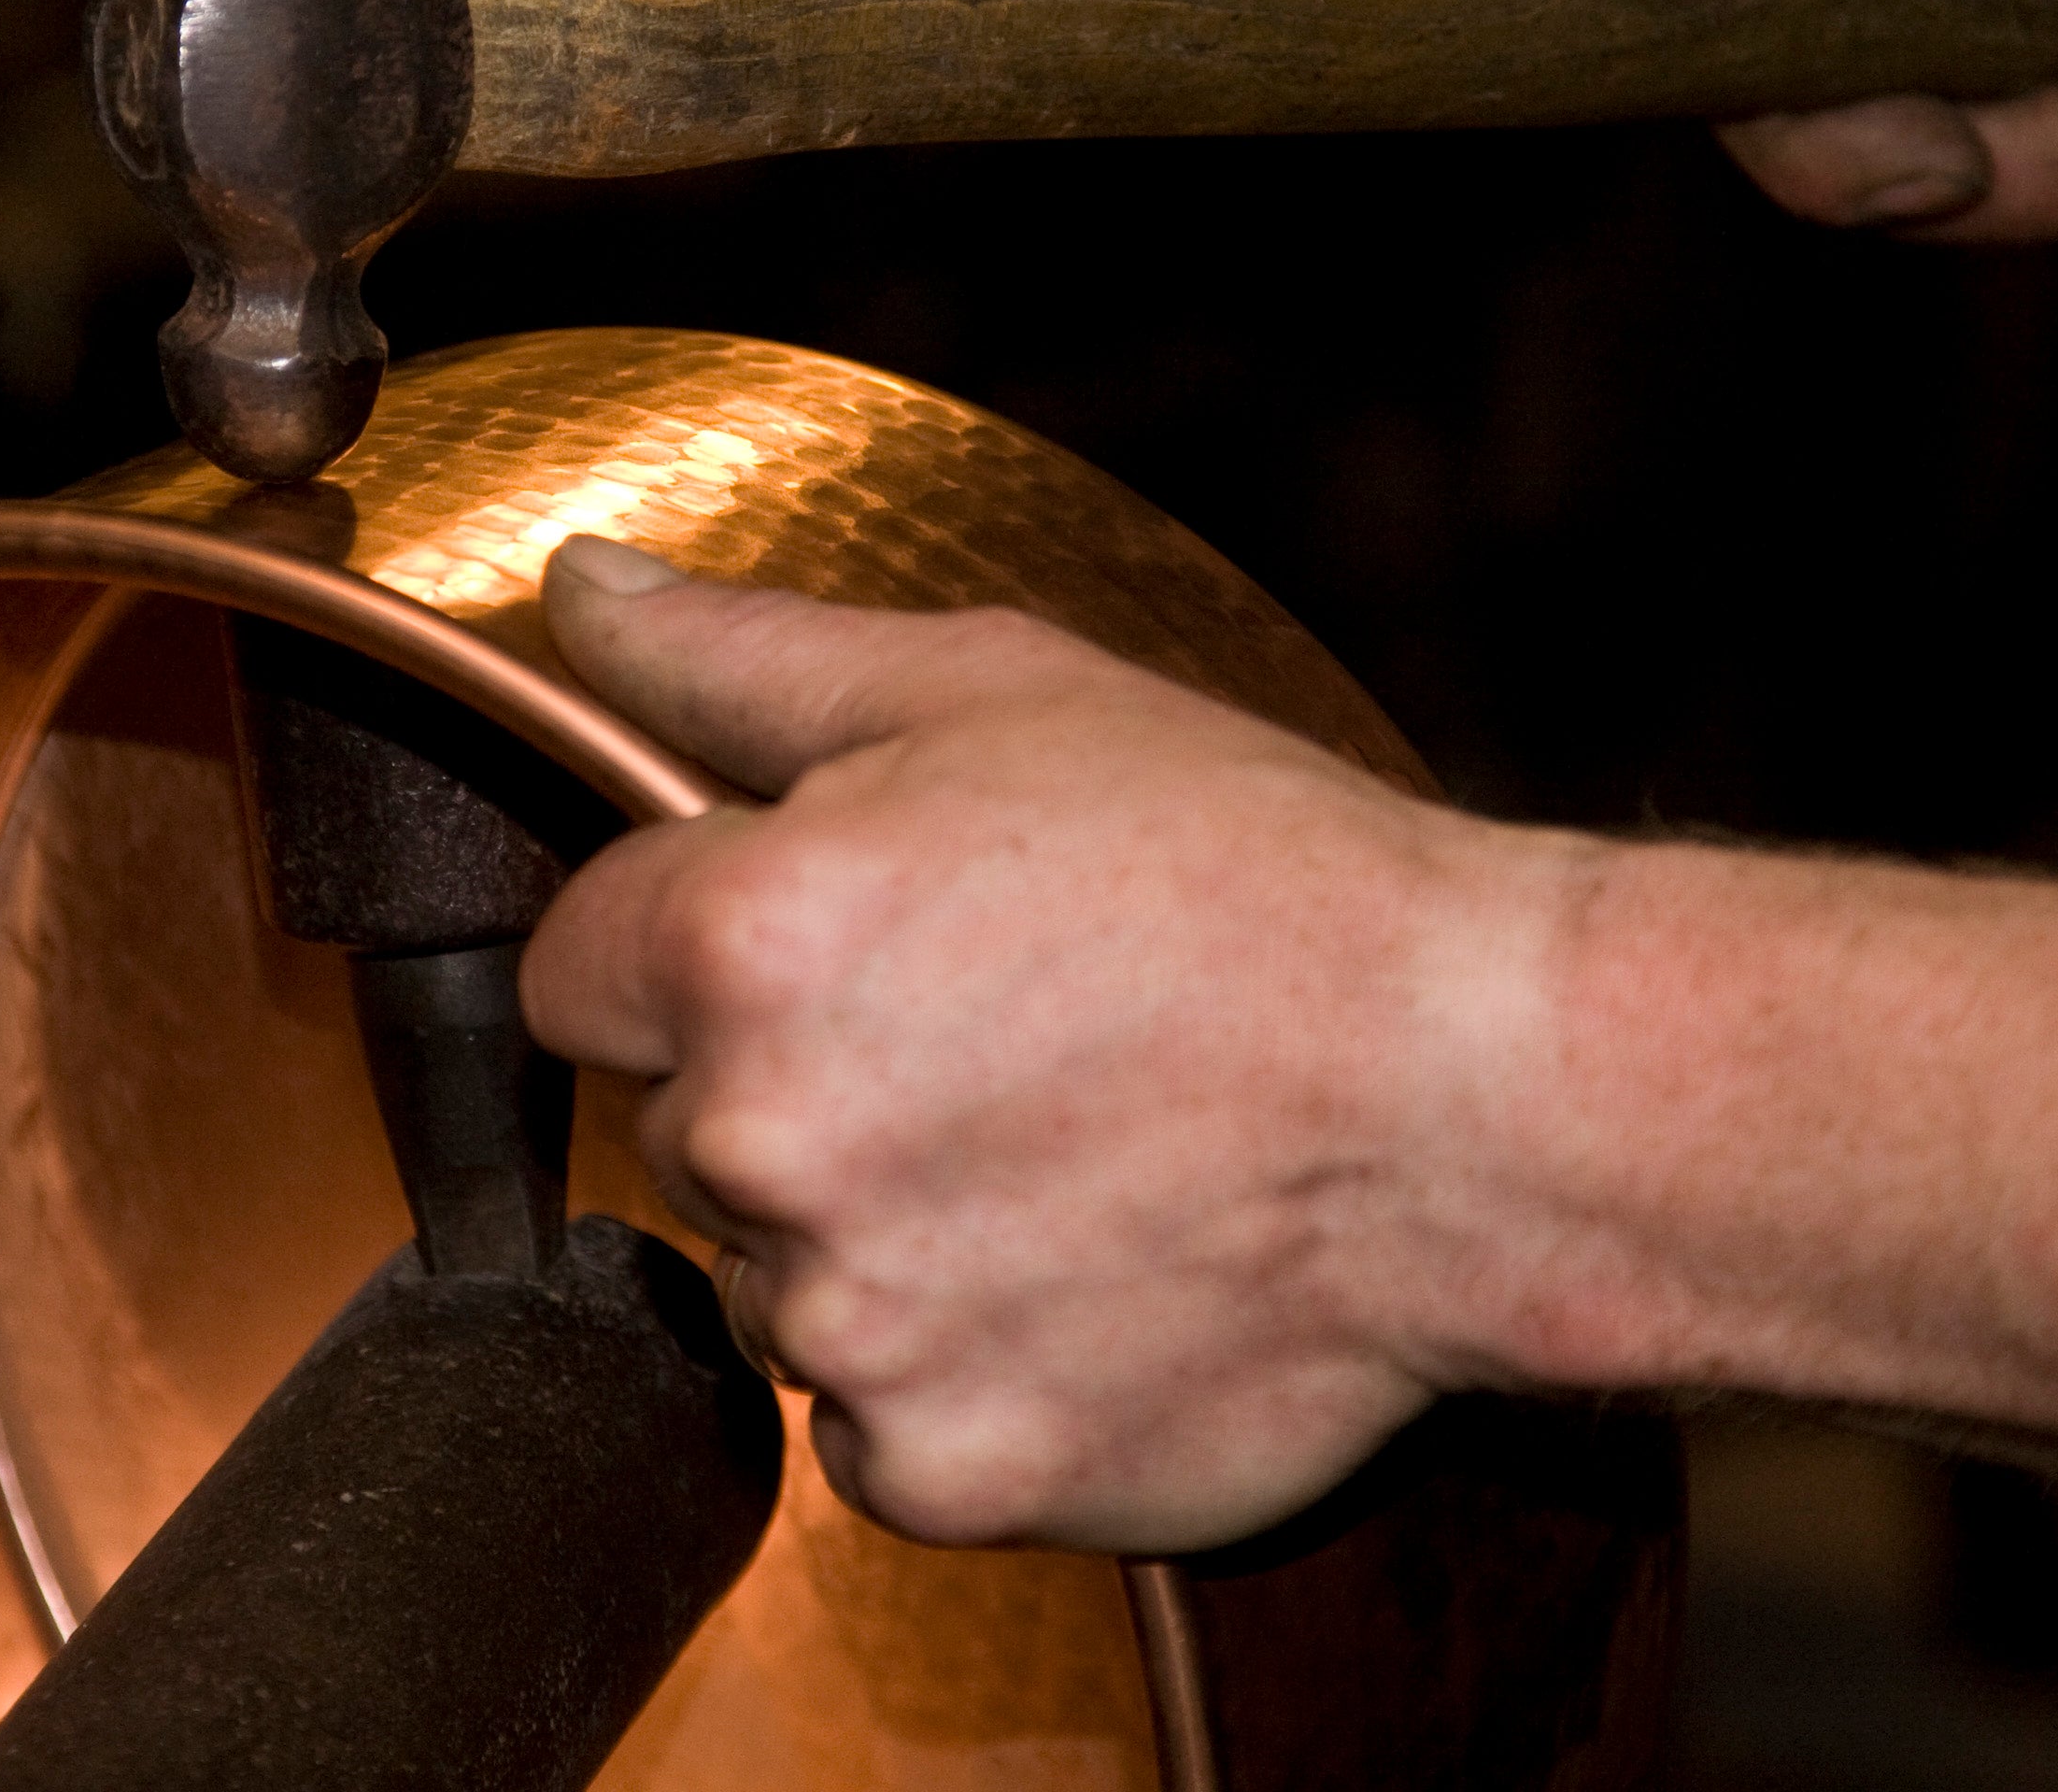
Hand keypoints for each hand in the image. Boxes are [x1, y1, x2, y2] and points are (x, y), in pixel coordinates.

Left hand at [518, 535, 1584, 1552]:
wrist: (1485, 1103)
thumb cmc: (1256, 880)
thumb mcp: (990, 694)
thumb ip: (734, 659)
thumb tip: (578, 588)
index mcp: (746, 941)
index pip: (572, 973)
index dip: (685, 951)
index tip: (820, 951)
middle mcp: (766, 1142)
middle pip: (680, 1134)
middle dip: (794, 1093)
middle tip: (990, 1040)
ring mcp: (853, 1323)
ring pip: (777, 1285)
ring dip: (872, 1242)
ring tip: (1062, 1160)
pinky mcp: (942, 1470)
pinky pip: (872, 1429)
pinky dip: (958, 1374)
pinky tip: (1087, 1278)